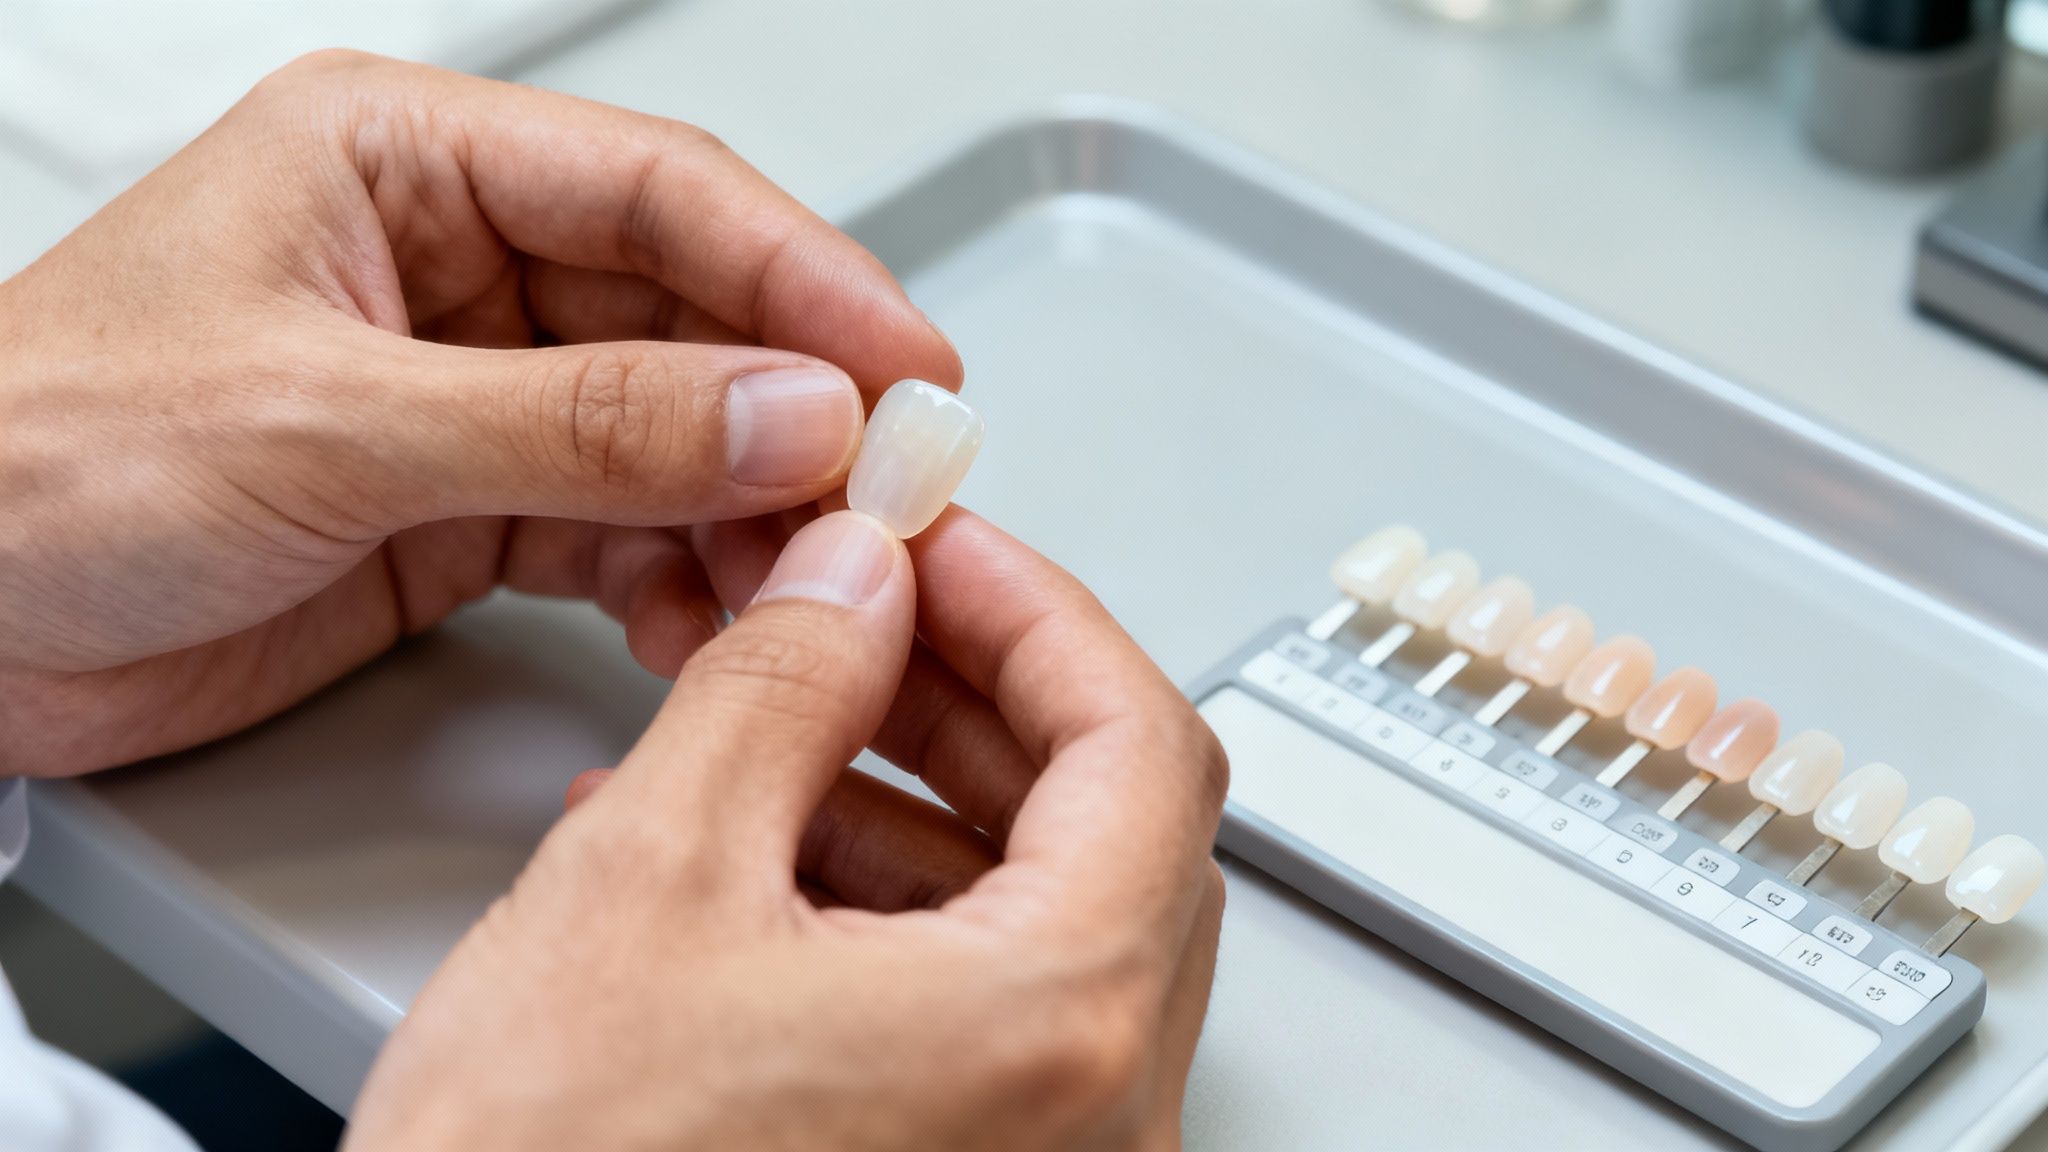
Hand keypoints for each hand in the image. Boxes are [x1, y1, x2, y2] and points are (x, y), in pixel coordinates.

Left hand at [0, 52, 957, 774]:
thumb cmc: (30, 464)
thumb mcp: (327, 423)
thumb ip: (576, 423)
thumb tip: (777, 409)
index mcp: (401, 165)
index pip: (659, 192)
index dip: (803, 274)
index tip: (904, 362)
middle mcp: (449, 268)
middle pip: (687, 316)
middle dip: (790, 409)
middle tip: (885, 488)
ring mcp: (465, 394)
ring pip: (669, 434)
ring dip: (743, 509)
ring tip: (800, 574)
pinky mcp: (459, 508)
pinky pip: (616, 528)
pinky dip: (673, 578)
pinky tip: (700, 619)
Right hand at [343, 508, 1230, 1150]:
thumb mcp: (649, 882)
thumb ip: (781, 688)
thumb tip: (853, 586)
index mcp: (1055, 1030)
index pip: (1142, 747)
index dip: (1036, 614)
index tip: (946, 550)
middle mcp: (1093, 1122)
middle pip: (1108, 829)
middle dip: (975, 697)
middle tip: (872, 613)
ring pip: (1039, 919)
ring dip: (923, 800)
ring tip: (790, 723)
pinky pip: (983, 1012)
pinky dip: (895, 912)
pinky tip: (769, 856)